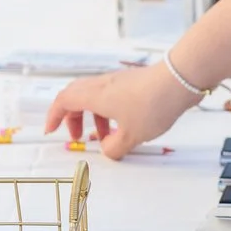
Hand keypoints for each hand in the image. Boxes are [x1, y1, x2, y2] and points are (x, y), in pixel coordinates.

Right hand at [44, 60, 202, 158]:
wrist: (179, 81)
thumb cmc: (152, 104)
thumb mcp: (132, 136)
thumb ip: (115, 147)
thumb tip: (108, 149)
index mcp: (94, 95)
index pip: (63, 101)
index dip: (53, 116)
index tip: (51, 129)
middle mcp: (102, 84)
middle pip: (75, 97)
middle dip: (72, 118)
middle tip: (77, 136)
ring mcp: (117, 81)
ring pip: (94, 96)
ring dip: (92, 116)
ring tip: (104, 136)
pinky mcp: (130, 82)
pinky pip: (109, 95)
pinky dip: (107, 111)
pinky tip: (122, 124)